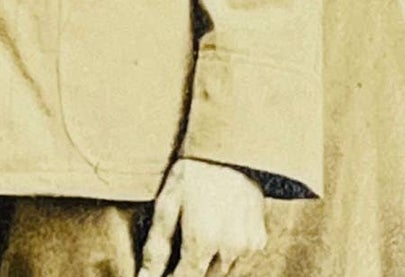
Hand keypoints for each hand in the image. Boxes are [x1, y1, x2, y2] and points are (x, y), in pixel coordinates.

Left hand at [137, 159, 267, 276]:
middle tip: (180, 244)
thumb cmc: (195, 168)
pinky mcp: (259, 238)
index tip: (164, 270)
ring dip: (209, 263)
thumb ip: (157, 245)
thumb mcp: (168, 200)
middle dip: (190, 269)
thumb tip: (144, 276)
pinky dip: (226, 252)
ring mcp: (247, 246)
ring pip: (223, 271)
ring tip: (197, 231)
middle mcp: (229, 250)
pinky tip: (216, 227)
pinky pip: (239, 258)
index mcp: (203, 242)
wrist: (233, 142)